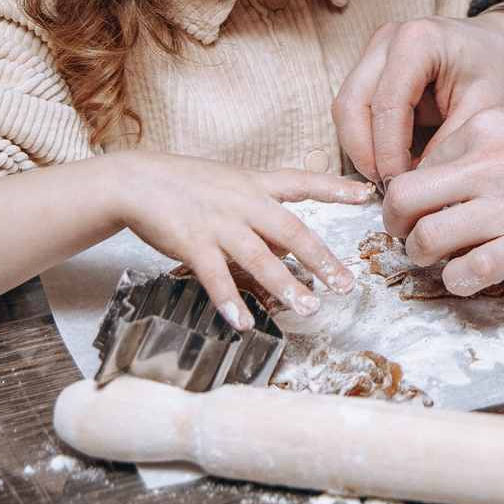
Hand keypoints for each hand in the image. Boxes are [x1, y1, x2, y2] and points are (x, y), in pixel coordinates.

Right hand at [110, 153, 369, 326]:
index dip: (335, 188)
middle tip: (346, 285)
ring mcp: (219, 223)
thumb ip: (263, 217)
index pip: (303, 182)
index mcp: (256, 184)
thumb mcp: (231, 188)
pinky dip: (230, 302)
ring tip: (307, 309)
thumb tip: (290, 250)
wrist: (137, 181)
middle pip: (291, 231)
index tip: (366, 195)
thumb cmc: (187, 185)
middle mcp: (243, 202)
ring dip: (285, 286)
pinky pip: (216, 277)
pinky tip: (243, 323)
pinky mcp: (191, 242)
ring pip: (260, 258)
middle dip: (321, 260)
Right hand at [333, 4, 503, 181]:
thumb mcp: (485, 113)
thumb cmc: (503, 70)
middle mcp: (389, 39)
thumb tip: (413, 187)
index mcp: (419, 41)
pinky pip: (355, 108)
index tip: (399, 186)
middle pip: (351, 105)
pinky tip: (391, 161)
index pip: (386, 106)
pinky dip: (367, 138)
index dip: (387, 154)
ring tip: (392, 178)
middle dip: (365, 154)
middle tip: (390, 187)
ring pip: (345, 108)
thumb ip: (446, 149)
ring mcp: (377, 50)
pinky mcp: (374, 66)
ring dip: (362, 148)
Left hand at [381, 102, 503, 293]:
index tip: (421, 211)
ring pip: (424, 238)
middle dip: (396, 225)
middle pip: (402, 199)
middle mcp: (488, 165)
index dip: (411, 196)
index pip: (416, 166)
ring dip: (423, 257)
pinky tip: (473, 276)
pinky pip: (467, 272)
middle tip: (411, 237)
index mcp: (485, 129)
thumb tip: (449, 184)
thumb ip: (486, 151)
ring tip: (441, 260)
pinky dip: (459, 282)